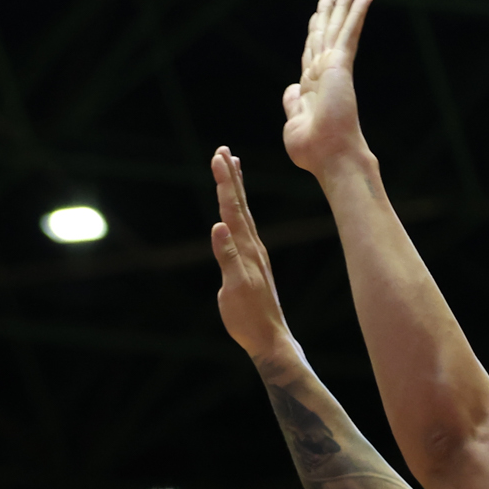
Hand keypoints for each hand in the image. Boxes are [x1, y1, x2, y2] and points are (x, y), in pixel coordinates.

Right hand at [209, 147, 300, 371]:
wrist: (269, 337)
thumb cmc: (249, 317)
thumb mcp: (235, 288)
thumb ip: (227, 256)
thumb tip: (218, 226)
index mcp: (246, 248)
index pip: (232, 208)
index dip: (225, 183)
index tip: (219, 158)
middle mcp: (252, 245)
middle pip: (239, 205)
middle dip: (230, 177)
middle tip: (223, 151)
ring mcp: (253, 253)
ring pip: (243, 214)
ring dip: (235, 190)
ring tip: (232, 169)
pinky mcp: (252, 262)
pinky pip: (243, 228)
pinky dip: (237, 212)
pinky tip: (234, 212)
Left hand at [280, 0, 373, 176]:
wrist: (330, 155)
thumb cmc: (312, 149)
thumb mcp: (294, 124)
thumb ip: (292, 104)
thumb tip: (291, 89)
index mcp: (309, 90)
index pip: (310, 56)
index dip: (313, 37)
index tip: (317, 22)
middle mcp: (322, 76)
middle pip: (323, 39)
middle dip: (327, 18)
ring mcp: (333, 70)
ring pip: (337, 31)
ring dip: (342, 10)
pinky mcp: (341, 66)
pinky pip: (348, 34)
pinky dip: (355, 15)